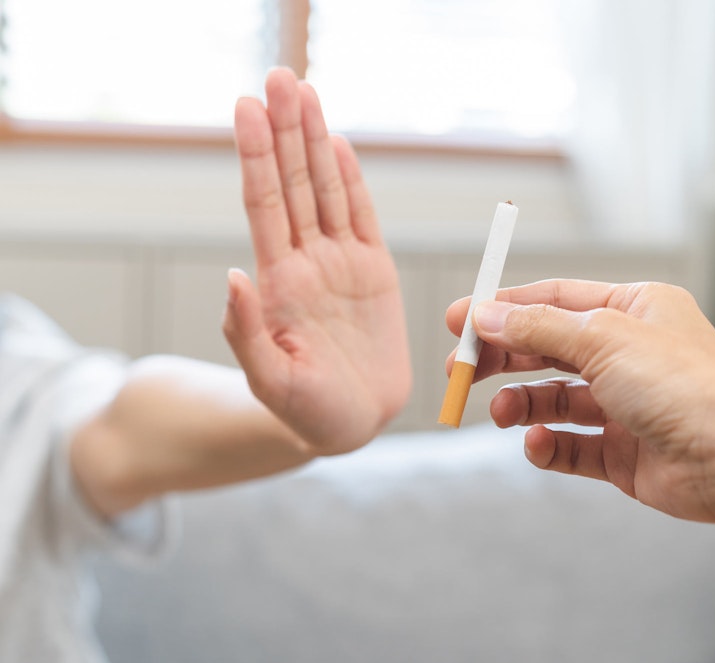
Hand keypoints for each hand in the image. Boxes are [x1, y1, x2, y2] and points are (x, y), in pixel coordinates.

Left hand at [225, 68, 410, 454]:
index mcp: (279, 282)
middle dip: (284, 130)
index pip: (265, 206)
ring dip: (313, 141)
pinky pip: (362, 217)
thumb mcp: (270, 382)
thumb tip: (233, 275)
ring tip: (303, 92)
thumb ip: (248, 332)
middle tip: (278, 77)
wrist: (353, 424)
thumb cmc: (305, 412)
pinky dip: (350, 179)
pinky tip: (336, 144)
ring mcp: (340, 264)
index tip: (246, 109)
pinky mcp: (373, 272)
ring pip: (325, 189)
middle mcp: (306, 262)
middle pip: (292, 183)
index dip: (256, 157)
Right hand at [445, 279, 714, 521]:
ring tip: (502, 412)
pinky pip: (573, 448)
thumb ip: (537, 329)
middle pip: (549, 351)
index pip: (555, 300)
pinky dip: (548, 446)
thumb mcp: (601, 337)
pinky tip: (537, 443)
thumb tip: (485, 315)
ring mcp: (627, 407)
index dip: (505, 309)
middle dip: (504, 359)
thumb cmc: (684, 383)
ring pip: (556, 401)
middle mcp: (630, 355)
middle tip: (460, 370)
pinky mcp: (625, 454)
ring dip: (522, 404)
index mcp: (634, 310)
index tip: (459, 320)